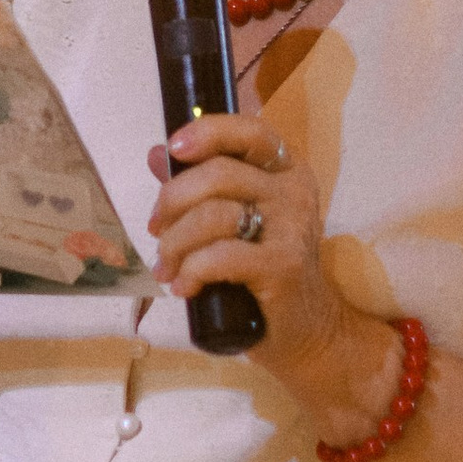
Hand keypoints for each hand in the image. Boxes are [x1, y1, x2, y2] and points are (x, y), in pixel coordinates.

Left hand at [146, 114, 402, 448]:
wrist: (306, 330)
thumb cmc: (264, 271)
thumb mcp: (234, 222)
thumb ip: (199, 187)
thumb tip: (157, 154)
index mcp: (285, 170)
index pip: (250, 131)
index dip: (209, 131)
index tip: (175, 146)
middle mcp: (294, 191)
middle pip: (220, 173)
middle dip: (173, 200)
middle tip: (156, 229)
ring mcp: (293, 228)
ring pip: (215, 214)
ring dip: (175, 242)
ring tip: (166, 266)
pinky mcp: (284, 266)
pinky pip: (222, 256)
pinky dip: (192, 269)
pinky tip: (184, 286)